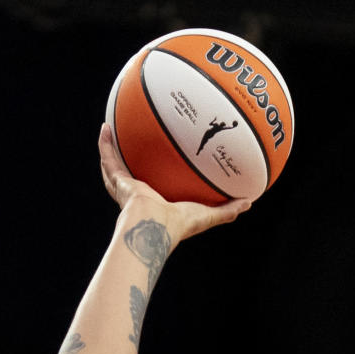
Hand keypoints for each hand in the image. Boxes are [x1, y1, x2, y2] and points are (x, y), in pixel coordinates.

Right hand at [98, 124, 249, 244]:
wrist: (156, 226)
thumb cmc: (179, 225)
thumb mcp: (208, 215)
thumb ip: (227, 210)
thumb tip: (249, 201)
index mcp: (158, 203)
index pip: (156, 188)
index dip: (158, 178)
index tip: (162, 164)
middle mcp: (139, 195)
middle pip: (132, 176)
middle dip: (131, 163)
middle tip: (133, 145)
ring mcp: (126, 189)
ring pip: (114, 167)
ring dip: (112, 150)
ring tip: (111, 130)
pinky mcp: (119, 182)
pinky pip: (109, 159)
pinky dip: (105, 144)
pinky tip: (105, 127)